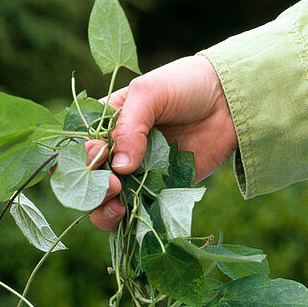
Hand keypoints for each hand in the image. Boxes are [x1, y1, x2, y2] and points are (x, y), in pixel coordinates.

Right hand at [88, 55, 237, 229]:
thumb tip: (119, 168)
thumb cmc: (185, 86)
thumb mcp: (150, 93)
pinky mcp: (159, 191)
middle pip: (89, 180)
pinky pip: (138, 211)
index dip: (80, 158)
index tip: (96, 157)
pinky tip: (131, 216)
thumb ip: (129, 127)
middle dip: (93, 187)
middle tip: (113, 184)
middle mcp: (118, 151)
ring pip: (108, 202)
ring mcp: (138, 174)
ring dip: (105, 209)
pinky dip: (131, 220)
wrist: (227, 103)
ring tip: (119, 204)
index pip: (79, 146)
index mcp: (107, 123)